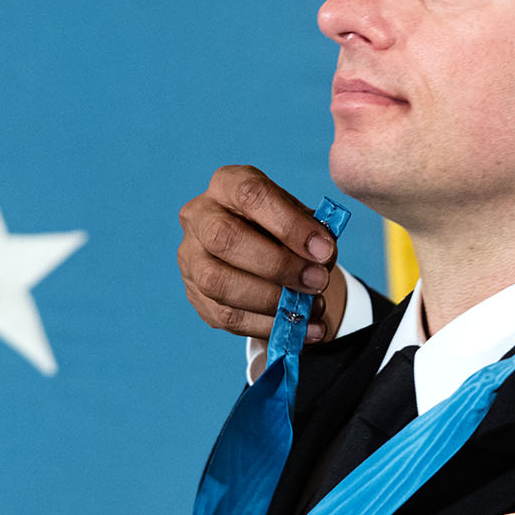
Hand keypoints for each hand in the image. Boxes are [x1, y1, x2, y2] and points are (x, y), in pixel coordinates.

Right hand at [178, 165, 347, 341]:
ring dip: (271, 301)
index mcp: (228, 184)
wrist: (264, 253)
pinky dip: (268, 326)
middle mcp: (200, 216)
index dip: (289, 224)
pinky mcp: (195, 294)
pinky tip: (301, 329)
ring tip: (311, 308)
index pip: (251, 195)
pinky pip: (227, 316)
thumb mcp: (302, 220)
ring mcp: (191, 257)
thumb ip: (314, 232)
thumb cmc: (284, 229)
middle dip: (277, 265)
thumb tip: (321, 255)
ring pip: (219, 283)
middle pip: (224, 238)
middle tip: (317, 281)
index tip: (323, 250)